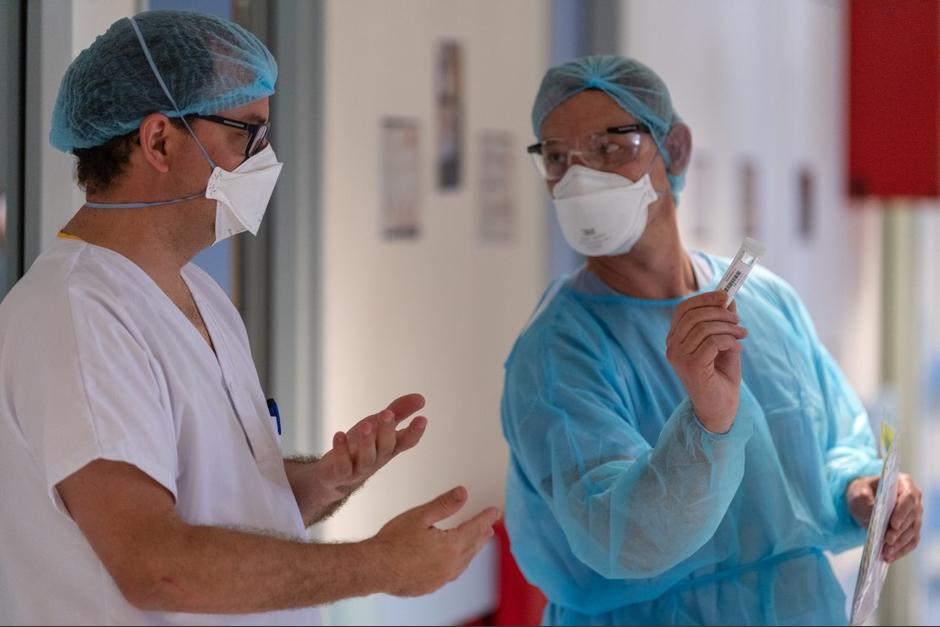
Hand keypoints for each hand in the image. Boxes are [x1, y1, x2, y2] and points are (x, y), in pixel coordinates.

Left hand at [313, 394, 427, 503]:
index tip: (422, 419)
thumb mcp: (379, 425)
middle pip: (386, 447)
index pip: (406, 441)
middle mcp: (378, 458)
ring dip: (367, 441)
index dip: (415, 432)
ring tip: (365, 425)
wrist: (337, 475)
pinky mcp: (342, 472)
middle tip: (386, 413)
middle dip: (387, 431)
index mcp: (390, 447)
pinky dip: (341, 450)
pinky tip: (339, 435)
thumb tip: (421, 398)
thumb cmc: (362, 445)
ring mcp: (360, 467)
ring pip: (367, 457)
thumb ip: (399, 411)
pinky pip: (343, 464)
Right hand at [367, 487, 499, 596]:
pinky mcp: (430, 586)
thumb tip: (463, 493)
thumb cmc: (392, 542)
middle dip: (482, 533)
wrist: (374, 569)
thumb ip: (444, 505)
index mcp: (450, 546)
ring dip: (472, 549)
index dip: (486, 518)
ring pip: (464, 562)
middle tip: (490, 526)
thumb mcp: (419, 516)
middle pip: (473, 546)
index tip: (495, 511)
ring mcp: (441, 578)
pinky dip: (459, 564)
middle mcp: (450, 565)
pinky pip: (452, 573)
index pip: (474, 528)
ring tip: (477, 541)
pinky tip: (455, 562)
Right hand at [666, 291, 746, 432]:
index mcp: (675, 339)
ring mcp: (679, 357)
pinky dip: (730, 341)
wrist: (720, 409)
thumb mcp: (723, 343)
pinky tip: (737, 349)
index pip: (683, 309)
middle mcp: (672, 347)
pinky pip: (713, 342)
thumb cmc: (720, 377)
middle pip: (694, 315)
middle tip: (738, 321)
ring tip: (742, 336)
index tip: (726, 296)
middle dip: (721, 313)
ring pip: (705, 327)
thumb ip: (722, 322)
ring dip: (729, 329)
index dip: (704, 299)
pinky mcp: (691, 366)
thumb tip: (728, 299)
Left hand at [847, 473, 922, 562]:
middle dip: (899, 532)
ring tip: (885, 553)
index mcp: (904, 484)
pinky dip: (901, 551)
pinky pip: (910, 542)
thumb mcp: (858, 490)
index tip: (893, 524)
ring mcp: (915, 516)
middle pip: (912, 518)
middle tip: (887, 542)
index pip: (909, 498)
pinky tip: (889, 558)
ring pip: (912, 533)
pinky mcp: (911, 530)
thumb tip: (873, 510)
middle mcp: (914, 500)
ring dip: (900, 545)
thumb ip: (864, 497)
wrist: (863, 501)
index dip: (902, 512)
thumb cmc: (862, 491)